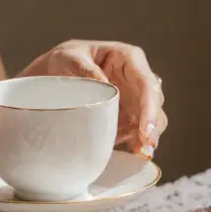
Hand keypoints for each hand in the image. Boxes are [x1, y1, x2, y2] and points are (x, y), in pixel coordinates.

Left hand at [19, 40, 166, 157]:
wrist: (56, 72)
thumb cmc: (65, 59)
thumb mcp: (69, 58)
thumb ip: (85, 69)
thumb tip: (105, 85)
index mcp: (128, 58)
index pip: (147, 84)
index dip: (149, 108)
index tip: (145, 131)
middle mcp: (137, 77)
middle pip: (154, 104)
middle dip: (152, 127)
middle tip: (144, 149)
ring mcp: (135, 97)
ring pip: (152, 119)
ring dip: (147, 137)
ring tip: (139, 153)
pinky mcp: (129, 114)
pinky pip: (139, 130)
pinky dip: (137, 142)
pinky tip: (132, 152)